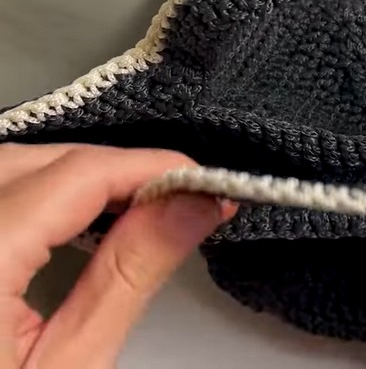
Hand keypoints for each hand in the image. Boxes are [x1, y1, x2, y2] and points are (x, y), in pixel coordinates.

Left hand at [0, 143, 231, 368]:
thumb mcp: (69, 368)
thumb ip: (129, 275)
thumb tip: (188, 208)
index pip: (75, 176)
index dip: (151, 168)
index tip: (204, 182)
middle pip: (36, 161)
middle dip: (116, 170)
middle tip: (181, 200)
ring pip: (5, 168)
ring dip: (74, 178)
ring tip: (135, 210)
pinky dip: (35, 194)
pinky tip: (70, 220)